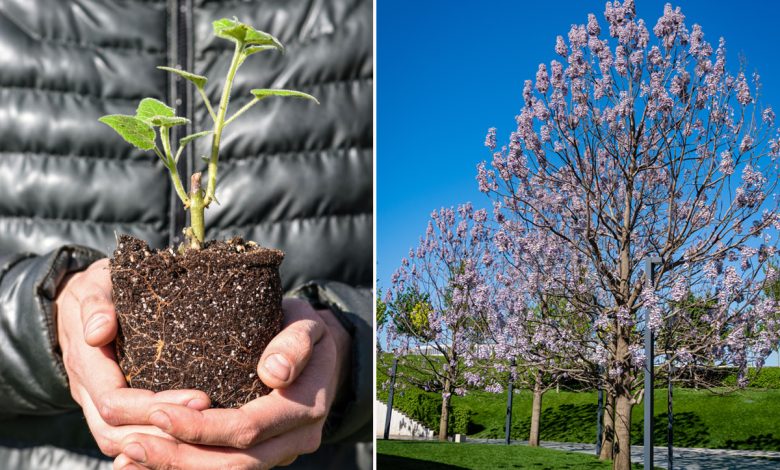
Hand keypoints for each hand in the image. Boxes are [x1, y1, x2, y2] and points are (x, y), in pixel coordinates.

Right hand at [56, 259, 210, 456]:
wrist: (77, 301)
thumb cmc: (97, 289)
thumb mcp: (96, 286)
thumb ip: (97, 305)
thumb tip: (98, 331)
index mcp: (86, 363)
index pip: (114, 402)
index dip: (155, 406)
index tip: (201, 398)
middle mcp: (87, 391)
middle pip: (116, 431)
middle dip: (164, 430)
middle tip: (212, 417)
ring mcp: (97, 402)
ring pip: (120, 440)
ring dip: (161, 442)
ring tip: (205, 432)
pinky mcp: (113, 407)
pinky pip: (129, 434)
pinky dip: (156, 441)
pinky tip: (191, 437)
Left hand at [112, 298, 351, 469]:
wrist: (325, 355)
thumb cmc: (305, 329)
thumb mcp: (307, 323)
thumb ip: (295, 343)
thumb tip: (274, 372)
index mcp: (306, 406)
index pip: (249, 428)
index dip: (202, 427)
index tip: (158, 412)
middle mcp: (296, 439)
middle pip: (234, 463)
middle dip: (178, 457)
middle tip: (128, 443)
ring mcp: (280, 452)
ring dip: (175, 468)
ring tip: (128, 456)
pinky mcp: (263, 455)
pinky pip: (223, 469)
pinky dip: (184, 468)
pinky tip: (144, 464)